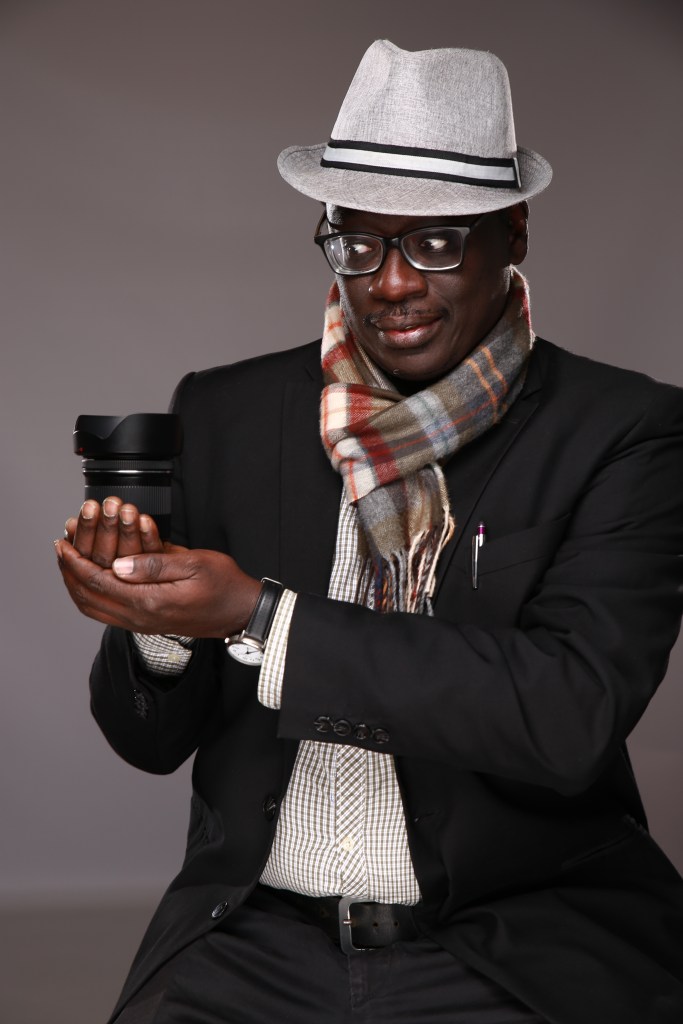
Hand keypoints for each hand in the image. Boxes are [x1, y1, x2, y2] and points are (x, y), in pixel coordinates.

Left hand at [56, 499, 260, 636]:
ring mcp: (143, 624)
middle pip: (89, 598)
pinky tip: (91, 581)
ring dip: (77, 586)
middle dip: (69, 573)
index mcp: (149, 601)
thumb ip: (155, 563)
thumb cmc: (224, 585)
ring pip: (95, 609)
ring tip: (69, 564)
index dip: (75, 562)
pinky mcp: (147, 624)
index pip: (98, 581)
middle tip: (60, 550)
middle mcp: (141, 618)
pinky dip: (91, 597)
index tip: (62, 543)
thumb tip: (119, 563)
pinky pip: (107, 614)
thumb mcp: (194, 564)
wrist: (241, 613)